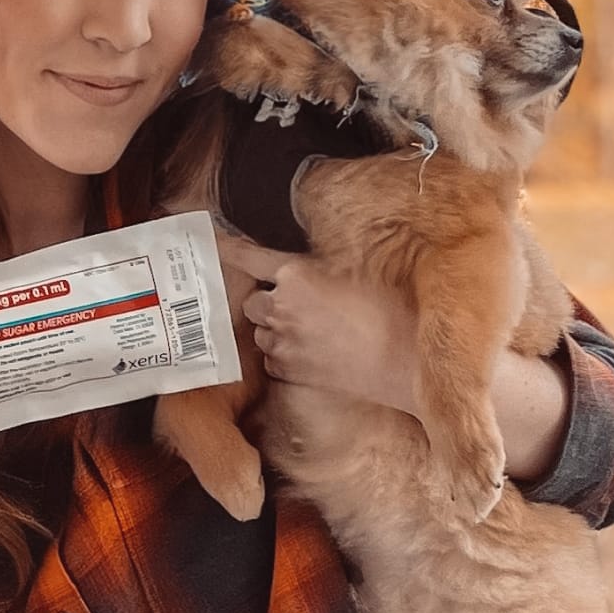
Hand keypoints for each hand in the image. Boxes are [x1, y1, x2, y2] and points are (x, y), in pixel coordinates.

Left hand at [217, 234, 421, 415]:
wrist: (402, 360)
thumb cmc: (389, 309)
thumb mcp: (357, 267)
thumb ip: (321, 263)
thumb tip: (306, 261)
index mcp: (296, 274)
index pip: (249, 256)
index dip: (229, 248)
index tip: (211, 240)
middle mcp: (280, 308)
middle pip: (251, 300)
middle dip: (266, 299)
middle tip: (294, 299)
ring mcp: (282, 343)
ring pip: (259, 331)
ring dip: (273, 327)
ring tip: (305, 328)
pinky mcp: (289, 372)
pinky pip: (270, 359)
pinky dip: (281, 353)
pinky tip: (308, 351)